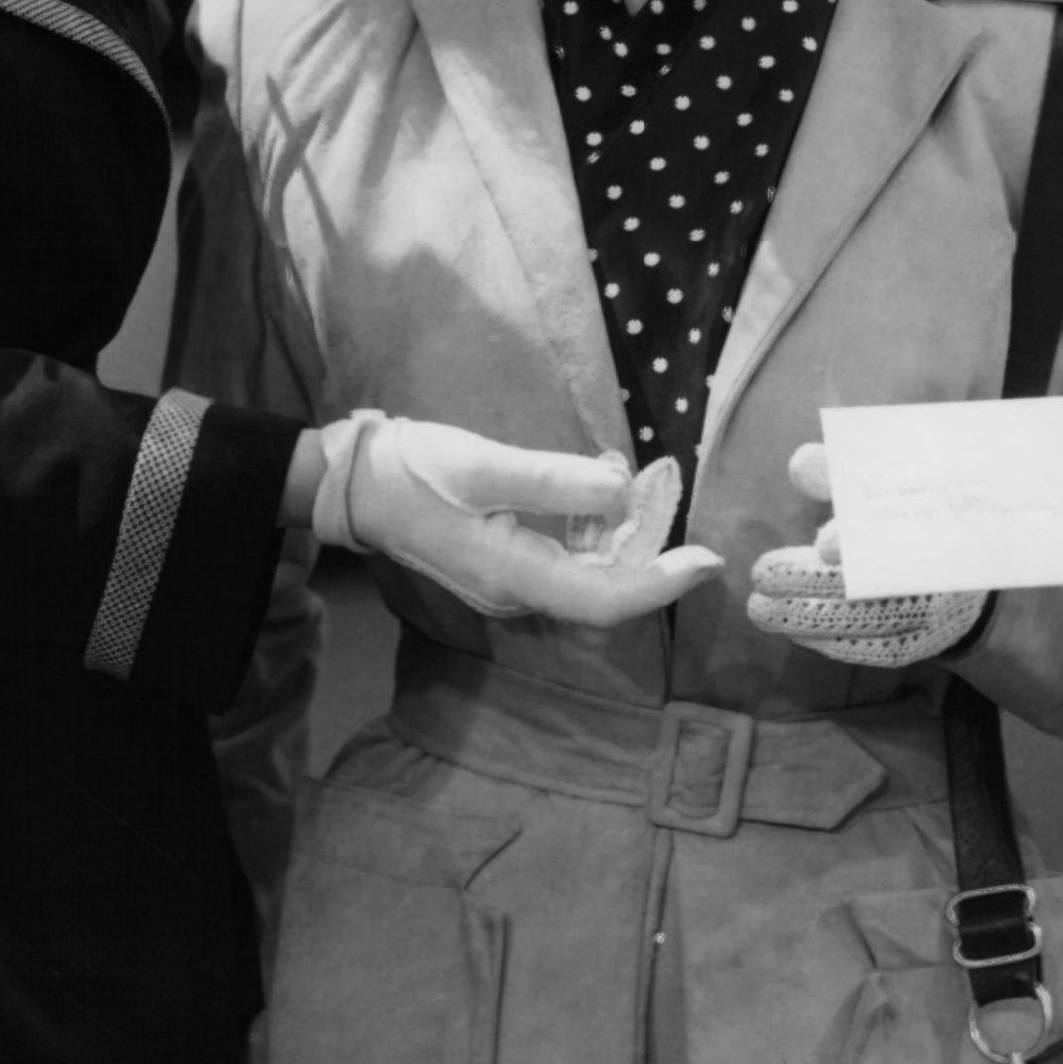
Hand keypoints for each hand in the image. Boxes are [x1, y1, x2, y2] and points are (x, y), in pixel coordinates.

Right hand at [323, 416, 717, 631]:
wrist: (352, 485)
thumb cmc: (414, 471)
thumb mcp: (486, 465)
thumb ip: (556, 481)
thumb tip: (624, 492)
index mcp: (515, 576)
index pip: (607, 598)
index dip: (664, 584)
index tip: (710, 559)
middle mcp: (516, 594)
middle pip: (603, 590)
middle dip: (649, 552)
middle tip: (672, 498)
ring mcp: (507, 585)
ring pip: (585, 575)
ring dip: (622, 539)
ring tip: (642, 489)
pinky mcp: (501, 566)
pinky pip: (564, 561)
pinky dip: (592, 532)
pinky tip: (598, 495)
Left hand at [745, 444, 984, 667]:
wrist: (968, 566)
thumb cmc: (910, 517)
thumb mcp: (880, 486)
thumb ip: (838, 476)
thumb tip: (801, 463)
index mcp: (933, 523)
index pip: (897, 533)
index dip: (860, 540)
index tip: (823, 546)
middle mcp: (938, 573)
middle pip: (873, 582)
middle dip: (814, 581)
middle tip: (763, 576)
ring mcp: (935, 614)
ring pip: (869, 620)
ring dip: (811, 617)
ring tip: (760, 607)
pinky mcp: (925, 644)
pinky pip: (877, 649)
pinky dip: (834, 642)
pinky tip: (795, 632)